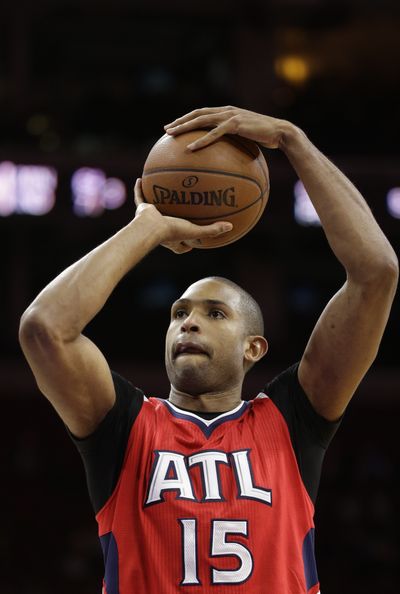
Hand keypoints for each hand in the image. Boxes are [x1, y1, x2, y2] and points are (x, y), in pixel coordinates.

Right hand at [133, 179, 231, 253]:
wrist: (150, 227)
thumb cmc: (172, 231)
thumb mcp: (195, 231)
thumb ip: (212, 230)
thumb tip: (230, 227)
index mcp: (173, 240)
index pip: (181, 247)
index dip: (188, 246)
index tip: (195, 242)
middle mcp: (161, 232)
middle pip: (168, 228)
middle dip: (173, 224)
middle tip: (181, 217)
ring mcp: (150, 221)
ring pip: (154, 212)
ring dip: (156, 205)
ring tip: (162, 195)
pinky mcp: (142, 210)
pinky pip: (140, 198)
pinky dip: (140, 189)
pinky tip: (141, 179)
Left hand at [164, 106, 294, 150]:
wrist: (280, 132)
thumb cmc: (265, 138)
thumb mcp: (246, 137)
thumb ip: (234, 140)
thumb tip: (224, 154)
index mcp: (227, 112)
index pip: (203, 112)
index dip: (188, 118)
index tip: (175, 126)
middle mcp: (226, 111)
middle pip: (198, 113)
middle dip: (181, 121)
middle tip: (167, 129)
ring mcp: (230, 116)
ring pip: (202, 119)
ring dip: (185, 127)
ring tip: (172, 135)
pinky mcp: (235, 124)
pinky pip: (214, 133)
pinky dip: (201, 140)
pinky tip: (191, 148)